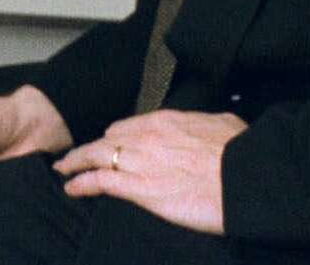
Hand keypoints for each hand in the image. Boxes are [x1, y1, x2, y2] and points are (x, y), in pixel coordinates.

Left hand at [51, 109, 244, 235]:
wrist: (245, 178)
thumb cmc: (243, 154)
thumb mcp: (225, 124)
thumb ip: (208, 124)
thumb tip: (212, 126)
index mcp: (167, 121)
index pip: (129, 126)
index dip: (117, 136)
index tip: (110, 143)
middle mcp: (147, 136)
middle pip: (107, 139)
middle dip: (91, 148)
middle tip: (76, 156)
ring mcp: (140, 161)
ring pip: (96, 157)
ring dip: (76, 163)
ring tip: (64, 169)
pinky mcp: (139, 188)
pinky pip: (100, 182)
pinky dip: (81, 184)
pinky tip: (71, 188)